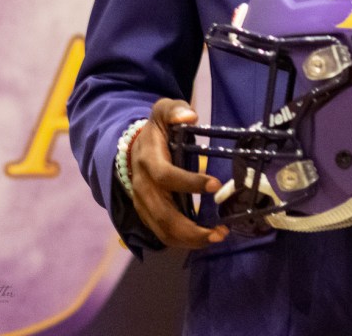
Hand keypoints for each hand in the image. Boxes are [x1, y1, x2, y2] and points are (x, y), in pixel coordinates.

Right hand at [128, 98, 229, 248]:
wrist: (132, 146)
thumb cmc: (157, 128)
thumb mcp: (164, 110)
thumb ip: (175, 110)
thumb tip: (189, 116)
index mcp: (148, 161)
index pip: (166, 176)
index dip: (189, 182)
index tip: (216, 184)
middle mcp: (142, 186)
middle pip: (163, 214)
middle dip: (191, 228)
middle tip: (219, 232)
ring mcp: (142, 204)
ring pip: (162, 230)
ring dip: (189, 239)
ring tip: (217, 238)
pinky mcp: (146, 214)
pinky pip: (162, 233)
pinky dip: (182, 241)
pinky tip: (204, 239)